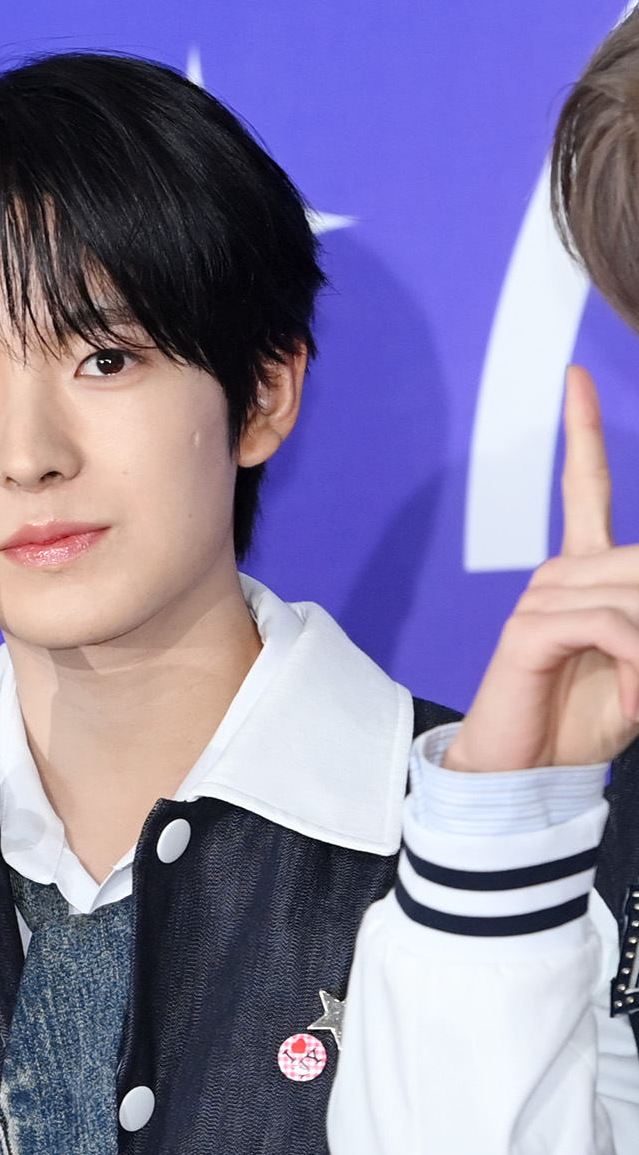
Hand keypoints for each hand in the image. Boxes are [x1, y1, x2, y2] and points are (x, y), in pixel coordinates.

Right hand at [446, 365, 638, 771]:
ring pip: (635, 596)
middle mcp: (557, 574)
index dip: (580, 433)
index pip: (581, 489)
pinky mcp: (529, 629)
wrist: (527, 776)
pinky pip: (611, 625)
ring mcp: (539, 597)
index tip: (575, 378)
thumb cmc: (582, 723)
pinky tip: (634, 699)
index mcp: (580, 575)